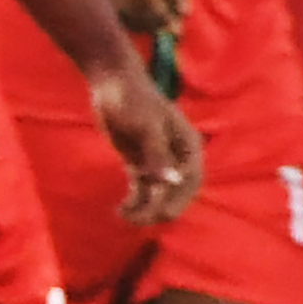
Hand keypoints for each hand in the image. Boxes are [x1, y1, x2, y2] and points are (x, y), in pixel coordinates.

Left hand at [84, 60, 203, 226]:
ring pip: (159, 195)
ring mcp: (158, 162)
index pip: (191, 180)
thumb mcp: (145, 126)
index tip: (158, 211)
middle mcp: (177, 157)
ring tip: (124, 216)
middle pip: (176, 193)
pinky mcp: (140, 164)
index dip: (178, 199)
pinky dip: (134, 202)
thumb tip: (172, 181)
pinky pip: (142, 190)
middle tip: (138, 219)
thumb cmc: (132, 98)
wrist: (111, 84)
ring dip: (145, 209)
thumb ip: (157, 154)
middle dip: (160, 208)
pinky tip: (120, 210)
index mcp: (188, 145)